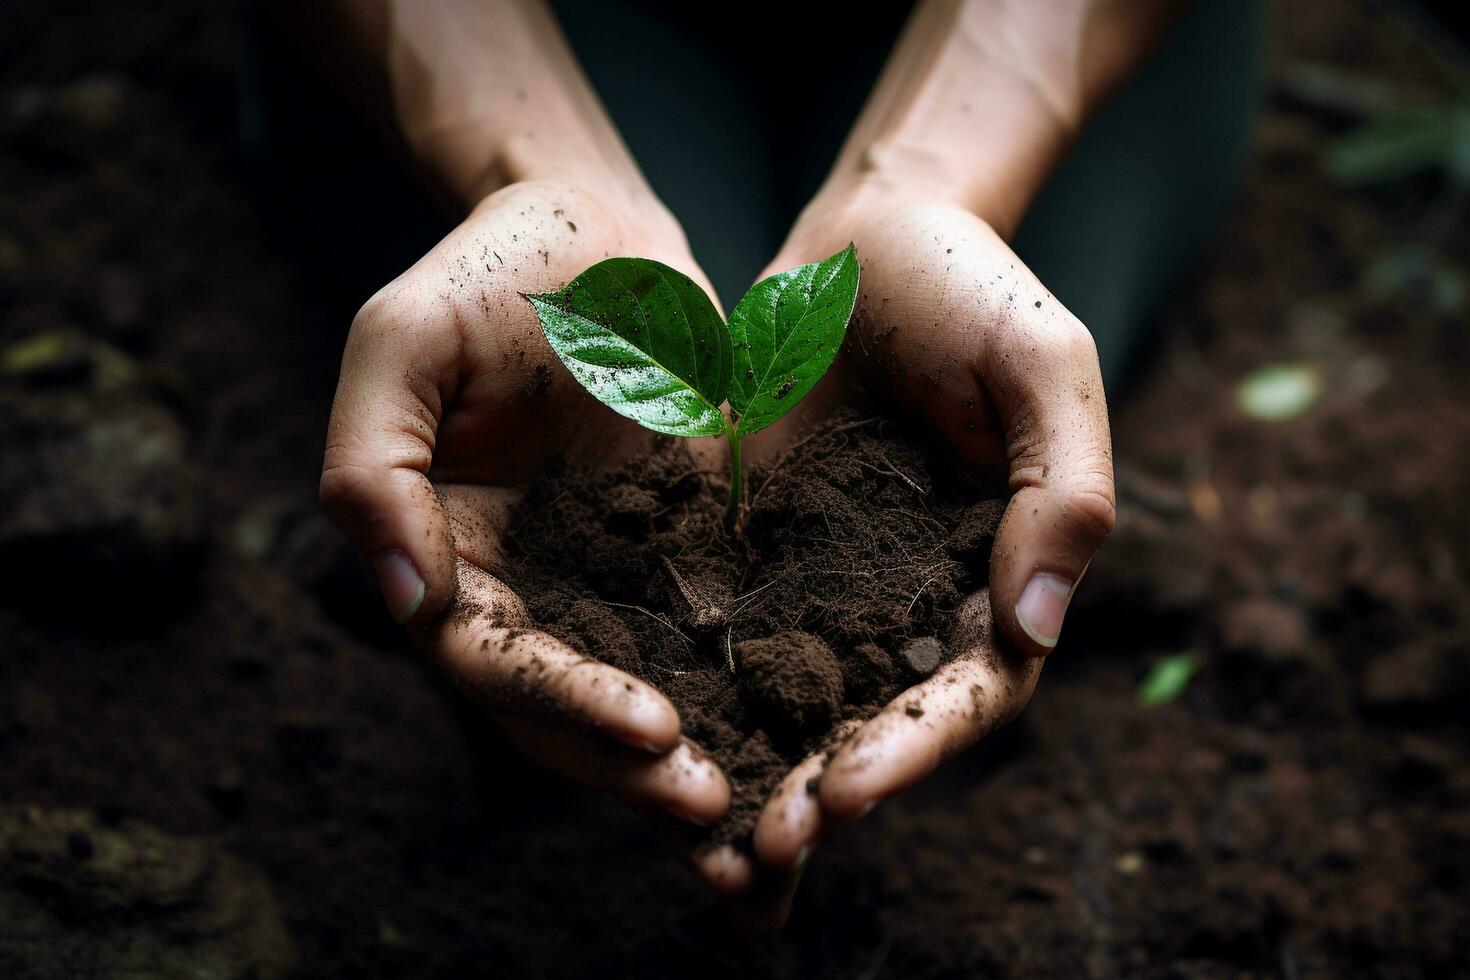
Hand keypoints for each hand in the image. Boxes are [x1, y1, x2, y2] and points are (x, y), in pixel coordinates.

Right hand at [319, 180, 747, 884]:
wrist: (600, 232)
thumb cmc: (490, 272)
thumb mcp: (400, 342)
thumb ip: (375, 470)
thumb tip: (413, 607)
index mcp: (451, 557)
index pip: (493, 661)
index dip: (565, 703)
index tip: (653, 727)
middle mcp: (527, 592)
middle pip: (566, 713)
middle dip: (635, 770)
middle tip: (717, 812)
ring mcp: (608, 585)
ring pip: (641, 701)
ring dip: (690, 767)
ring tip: (763, 831)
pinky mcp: (684, 563)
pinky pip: (711, 648)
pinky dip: (746, 709)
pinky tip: (803, 751)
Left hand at [726, 179, 1116, 926]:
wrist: (866, 232)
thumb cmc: (973, 287)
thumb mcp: (1042, 366)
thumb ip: (1065, 489)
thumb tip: (1036, 627)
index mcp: (999, 573)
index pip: (969, 691)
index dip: (915, 749)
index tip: (846, 789)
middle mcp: (912, 598)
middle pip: (877, 722)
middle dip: (823, 790)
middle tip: (764, 848)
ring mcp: (828, 581)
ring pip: (795, 701)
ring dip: (753, 769)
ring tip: (697, 832)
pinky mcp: (752, 550)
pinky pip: (721, 632)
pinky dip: (691, 692)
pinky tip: (638, 735)